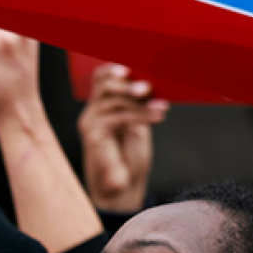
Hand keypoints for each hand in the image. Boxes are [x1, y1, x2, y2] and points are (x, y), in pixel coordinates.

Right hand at [78, 64, 169, 212]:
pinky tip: (158, 116)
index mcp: (103, 104)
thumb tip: (156, 82)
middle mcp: (93, 110)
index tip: (134, 65)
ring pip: (112, 99)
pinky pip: (116, 117)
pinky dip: (140, 114)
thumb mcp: (140, 123)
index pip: (102, 77)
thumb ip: (141, 103)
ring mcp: (91, 122)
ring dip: (139, 101)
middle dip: (128, 82)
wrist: (123, 187)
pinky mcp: (92, 135)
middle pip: (104, 84)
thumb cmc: (132, 154)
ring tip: (162, 105)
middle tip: (149, 87)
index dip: (114, 68)